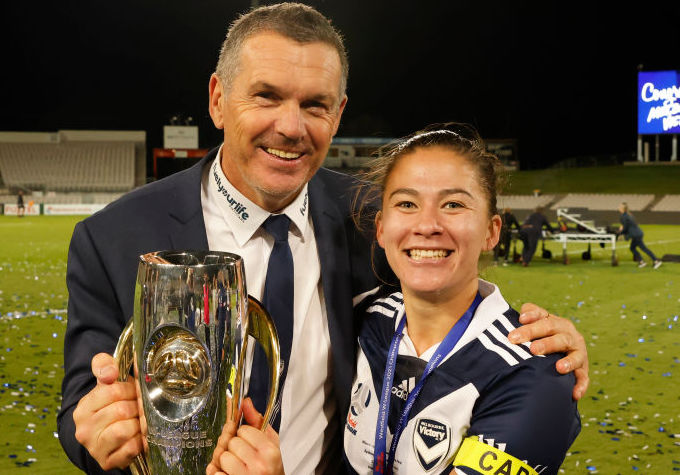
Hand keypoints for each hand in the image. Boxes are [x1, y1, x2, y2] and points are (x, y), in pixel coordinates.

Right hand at [73, 353, 142, 470]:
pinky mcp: (107, 462)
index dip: (130, 389)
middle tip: (139, 407)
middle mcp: (84, 429)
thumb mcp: (106, 382)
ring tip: (138, 422)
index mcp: (83, 408)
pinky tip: (138, 437)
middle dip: (137, 407)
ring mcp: (94, 448)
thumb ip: (104, 365)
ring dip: (138, 424)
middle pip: (121, 410)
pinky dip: (140, 441)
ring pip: (124, 430)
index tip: (133, 392)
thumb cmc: (112, 405)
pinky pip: (130, 448)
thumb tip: (110, 372)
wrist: (110, 437)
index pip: (113, 390)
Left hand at [206, 398, 283, 474]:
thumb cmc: (270, 469)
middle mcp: (258, 465)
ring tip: (236, 466)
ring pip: (221, 456)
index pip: (244, 430)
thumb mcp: (270, 445)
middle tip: (243, 456)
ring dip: (225, 461)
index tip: (249, 443)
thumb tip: (245, 403)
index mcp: (269, 451)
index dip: (244, 435)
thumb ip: (258, 422)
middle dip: (234, 447)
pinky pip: (214, 472)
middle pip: (231, 442)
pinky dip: (218, 473)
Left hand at [508, 303, 588, 400]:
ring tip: (559, 368)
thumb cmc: (539, 337)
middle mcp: (568, 334)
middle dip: (545, 342)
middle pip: (558, 337)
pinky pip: (583, 377)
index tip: (520, 319)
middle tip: (532, 349)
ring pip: (575, 355)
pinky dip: (580, 385)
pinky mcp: (582, 369)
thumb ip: (528, 317)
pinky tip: (574, 393)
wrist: (560, 353)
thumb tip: (521, 317)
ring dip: (568, 362)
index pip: (542, 316)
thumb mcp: (534, 325)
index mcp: (554, 322)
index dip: (532, 316)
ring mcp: (578, 351)